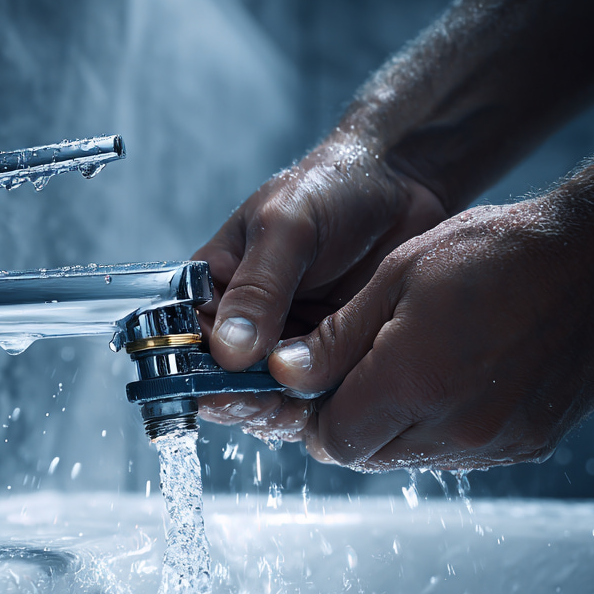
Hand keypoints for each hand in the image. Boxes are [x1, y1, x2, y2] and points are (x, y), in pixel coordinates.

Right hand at [193, 134, 446, 437]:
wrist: (403, 184)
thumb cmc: (332, 188)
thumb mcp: (287, 227)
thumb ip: (259, 287)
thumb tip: (227, 350)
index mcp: (217, 285)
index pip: (190, 338)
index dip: (198, 370)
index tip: (217, 389)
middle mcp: (247, 320)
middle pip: (227, 377)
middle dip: (240, 396)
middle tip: (261, 406)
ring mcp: (290, 341)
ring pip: (270, 393)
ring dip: (278, 408)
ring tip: (293, 409)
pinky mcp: (331, 355)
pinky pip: (316, 393)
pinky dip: (319, 405)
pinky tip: (328, 408)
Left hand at [264, 197, 593, 470]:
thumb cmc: (494, 253)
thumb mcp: (397, 278)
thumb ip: (336, 340)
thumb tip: (284, 375)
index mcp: (414, 384)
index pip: (333, 441)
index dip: (319, 413)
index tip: (326, 378)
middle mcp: (457, 430)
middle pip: (370, 457)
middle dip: (356, 420)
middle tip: (370, 365)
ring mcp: (499, 444)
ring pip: (414, 459)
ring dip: (401, 426)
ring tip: (420, 362)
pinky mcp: (531, 446)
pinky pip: (462, 454)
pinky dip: (447, 427)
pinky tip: (462, 374)